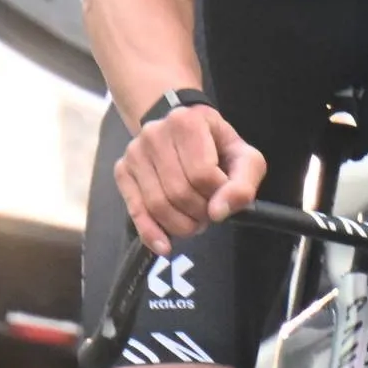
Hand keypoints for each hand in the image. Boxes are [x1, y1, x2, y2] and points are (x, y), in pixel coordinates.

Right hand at [118, 101, 261, 253]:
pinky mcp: (122, 170)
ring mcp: (135, 152)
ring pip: (157, 205)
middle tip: (208, 214)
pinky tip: (164, 246)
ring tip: (193, 221)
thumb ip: (242, 184)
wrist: (182, 132)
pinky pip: (135, 210)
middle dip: (199, 214)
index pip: (202, 174)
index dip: (217, 195)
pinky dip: (151, 234)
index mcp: (187, 122)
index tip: (222, 195)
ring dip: (180, 225)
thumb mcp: (244, 159)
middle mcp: (154, 133)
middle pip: (179, 192)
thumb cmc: (217, 146)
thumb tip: (218, 213)